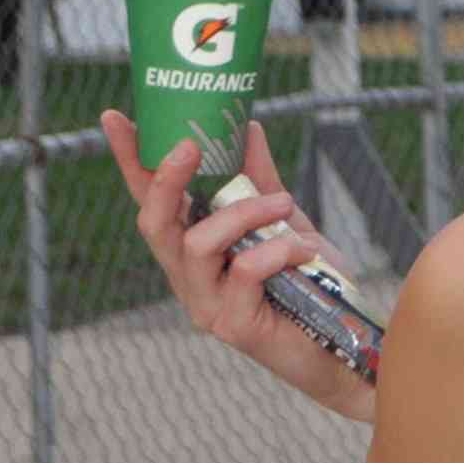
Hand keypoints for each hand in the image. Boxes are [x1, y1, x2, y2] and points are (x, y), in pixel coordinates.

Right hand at [104, 112, 375, 423]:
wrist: (349, 345)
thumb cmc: (311, 284)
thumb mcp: (286, 223)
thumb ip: (261, 181)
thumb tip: (246, 126)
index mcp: (192, 250)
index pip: (150, 202)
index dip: (129, 161)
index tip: (114, 117)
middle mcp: (188, 278)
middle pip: (154, 223)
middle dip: (167, 179)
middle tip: (192, 145)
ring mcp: (205, 305)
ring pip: (198, 244)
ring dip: (244, 214)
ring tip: (284, 204)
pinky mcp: (232, 326)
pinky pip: (243, 272)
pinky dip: (276, 250)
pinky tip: (304, 249)